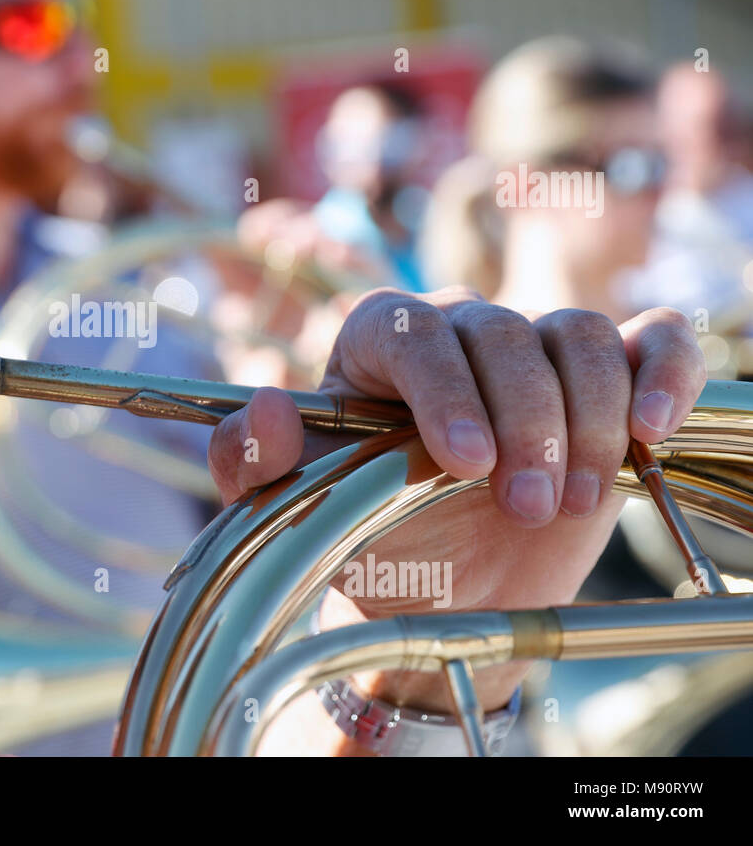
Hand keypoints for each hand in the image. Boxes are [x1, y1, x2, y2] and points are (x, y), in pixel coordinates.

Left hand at [208, 286, 705, 722]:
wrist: (437, 589)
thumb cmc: (364, 534)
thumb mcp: (293, 510)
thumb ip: (252, 464)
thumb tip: (269, 406)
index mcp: (375, 342)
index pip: (409, 329)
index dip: (442, 390)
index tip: (463, 464)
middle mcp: (454, 327)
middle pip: (501, 332)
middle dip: (521, 424)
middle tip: (521, 507)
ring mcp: (531, 348)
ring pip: (575, 336)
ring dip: (586, 421)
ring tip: (568, 502)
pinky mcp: (602, 376)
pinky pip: (649, 336)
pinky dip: (663, 369)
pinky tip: (654, 428)